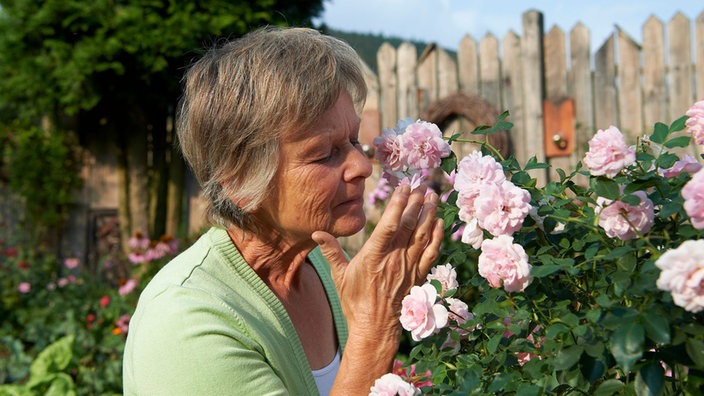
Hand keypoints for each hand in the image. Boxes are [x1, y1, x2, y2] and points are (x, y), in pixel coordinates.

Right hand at [312, 184, 443, 335]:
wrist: (375, 327)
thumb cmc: (355, 301)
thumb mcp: (339, 275)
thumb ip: (331, 251)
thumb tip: (317, 232)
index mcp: (374, 255)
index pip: (389, 224)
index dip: (398, 204)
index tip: (403, 187)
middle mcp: (394, 258)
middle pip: (409, 225)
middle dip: (416, 203)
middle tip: (421, 184)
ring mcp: (408, 267)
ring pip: (422, 235)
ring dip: (428, 214)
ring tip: (432, 196)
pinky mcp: (418, 275)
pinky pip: (431, 253)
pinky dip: (436, 236)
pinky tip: (439, 223)